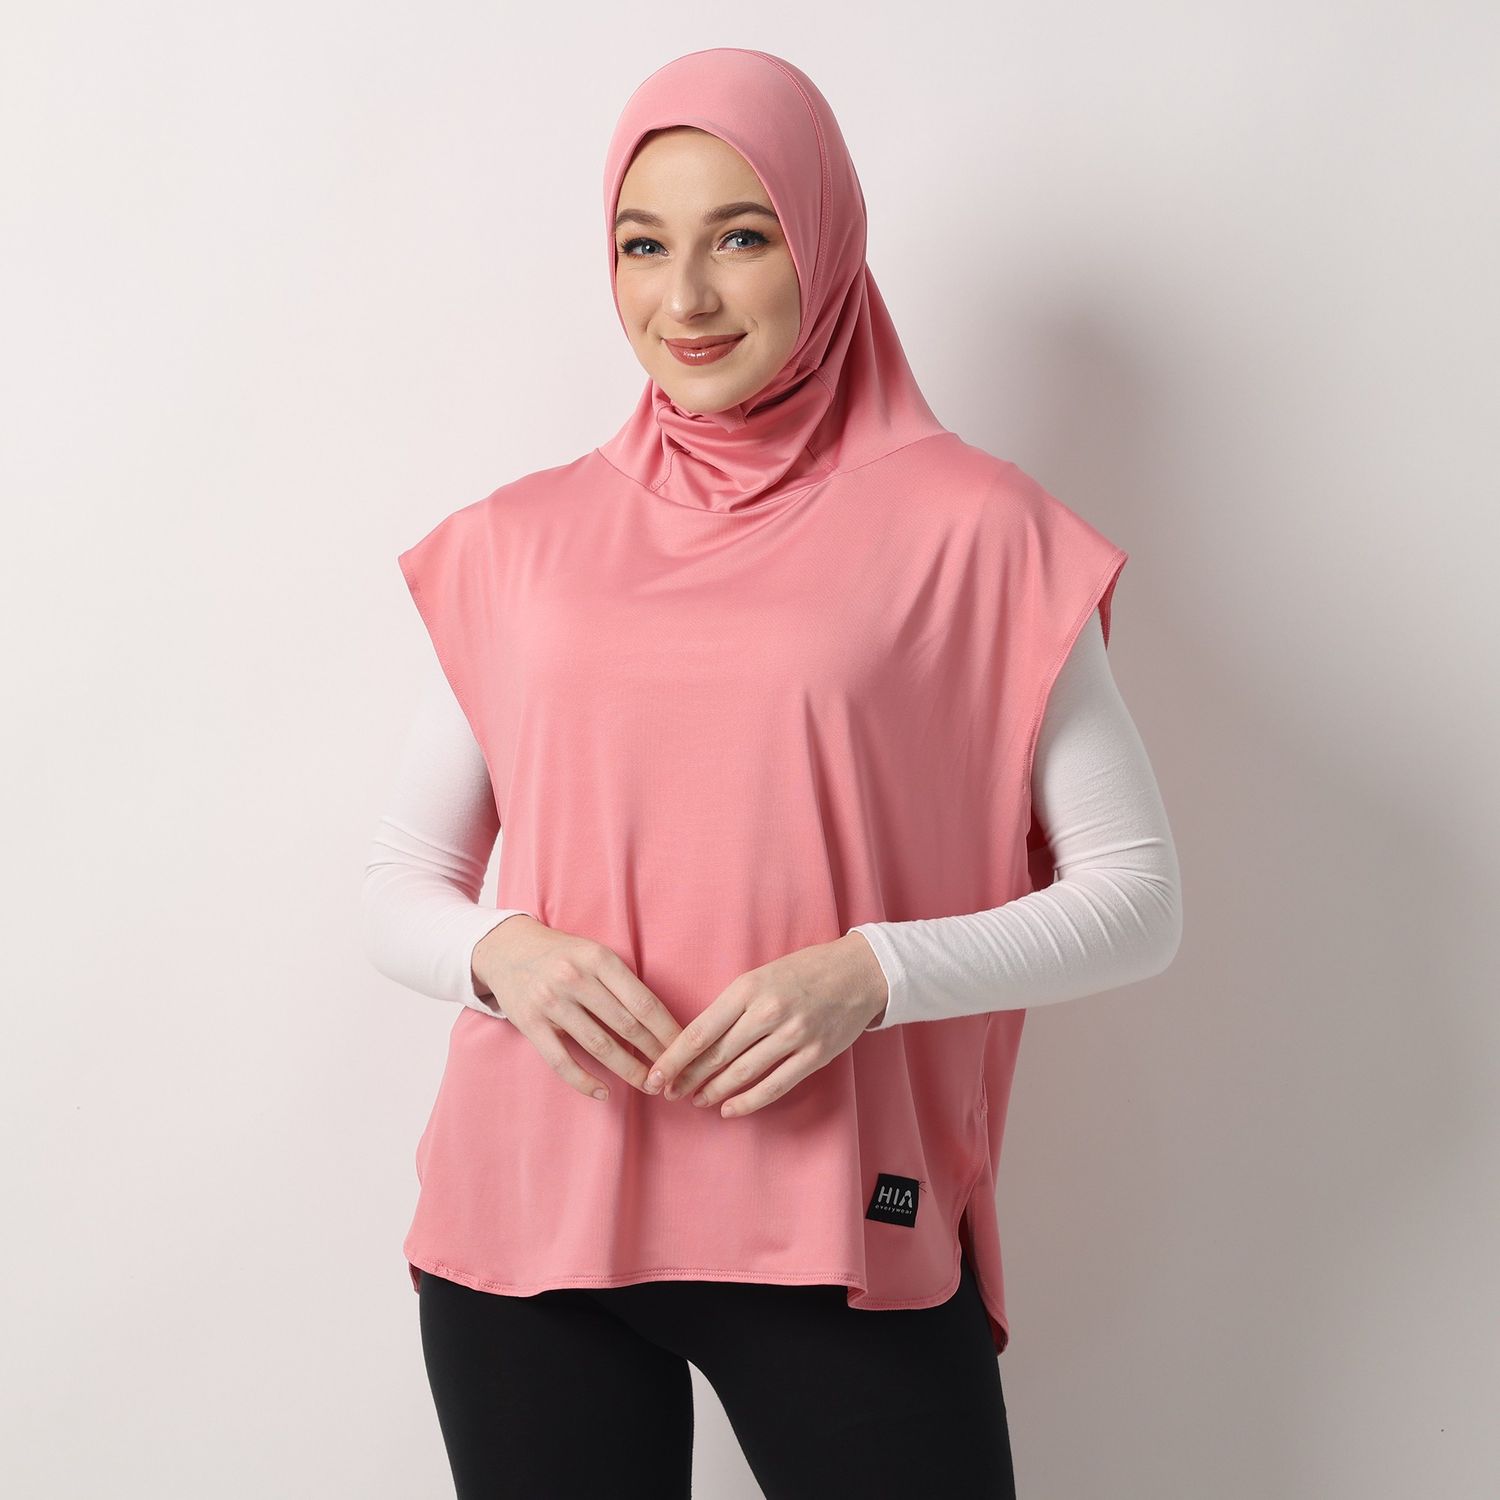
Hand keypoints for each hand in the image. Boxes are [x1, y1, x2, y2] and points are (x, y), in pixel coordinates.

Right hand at [471, 916, 683, 1102]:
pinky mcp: (530, 1024)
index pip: (642, 1001)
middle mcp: (574, 979)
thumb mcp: (594, 953)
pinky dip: (585, 1081)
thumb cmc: (562, 954)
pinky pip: (562, 1061)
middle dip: (655, 1053)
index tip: (685, 1048)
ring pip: (599, 1046)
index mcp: (598, 958)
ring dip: (628, 1070)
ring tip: (649, 1085)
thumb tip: (660, 1022)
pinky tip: (604, 1092)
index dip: (667, 1029)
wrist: (507, 948)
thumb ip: (621, 981)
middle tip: (673, 1073)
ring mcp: (550, 1003)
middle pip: (626, 1025)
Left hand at [641, 933, 888, 1117]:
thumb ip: (732, 1006)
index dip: (674, 1059)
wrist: (859, 972)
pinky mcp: (815, 1055)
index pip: (700, 1031)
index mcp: (748, 988)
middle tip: (670, 1093)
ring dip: (714, 1091)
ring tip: (696, 1100)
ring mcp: (793, 1036)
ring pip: (742, 1074)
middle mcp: (768, 1012)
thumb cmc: (803, 971)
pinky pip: (775, 1086)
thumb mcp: (760, 975)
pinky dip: (748, 1101)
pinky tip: (729, 1109)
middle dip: (688, 1079)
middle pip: (716, 1056)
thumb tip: (697, 1041)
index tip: (656, 1075)